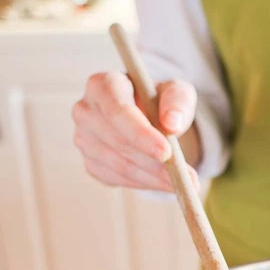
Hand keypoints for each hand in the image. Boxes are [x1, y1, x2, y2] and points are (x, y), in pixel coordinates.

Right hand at [72, 73, 199, 190]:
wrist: (149, 118)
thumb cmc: (160, 101)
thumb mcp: (177, 93)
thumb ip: (178, 102)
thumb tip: (172, 123)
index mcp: (102, 85)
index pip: (117, 111)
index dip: (141, 134)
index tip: (166, 152)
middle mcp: (86, 111)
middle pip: (119, 143)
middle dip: (154, 163)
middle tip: (186, 177)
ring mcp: (84, 139)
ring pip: (120, 166)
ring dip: (153, 178)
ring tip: (182, 181)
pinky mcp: (91, 163)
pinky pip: (118, 179)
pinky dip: (145, 183)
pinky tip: (162, 180)